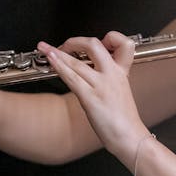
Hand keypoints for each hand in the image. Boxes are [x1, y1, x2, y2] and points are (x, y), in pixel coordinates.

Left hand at [37, 31, 146, 162]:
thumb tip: (92, 71)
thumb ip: (110, 78)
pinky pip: (71, 77)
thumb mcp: (121, 92)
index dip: (109, 37)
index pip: (123, 43)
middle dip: (74, 42)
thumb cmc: (124, 120)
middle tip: (64, 45)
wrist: (130, 138)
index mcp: (122, 72)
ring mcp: (102, 85)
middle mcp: (112, 75)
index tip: (97, 41)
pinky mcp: (91, 98)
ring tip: (44, 48)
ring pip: (77, 62)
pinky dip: (58, 66)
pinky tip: (50, 60)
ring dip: (57, 52)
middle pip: (94, 45)